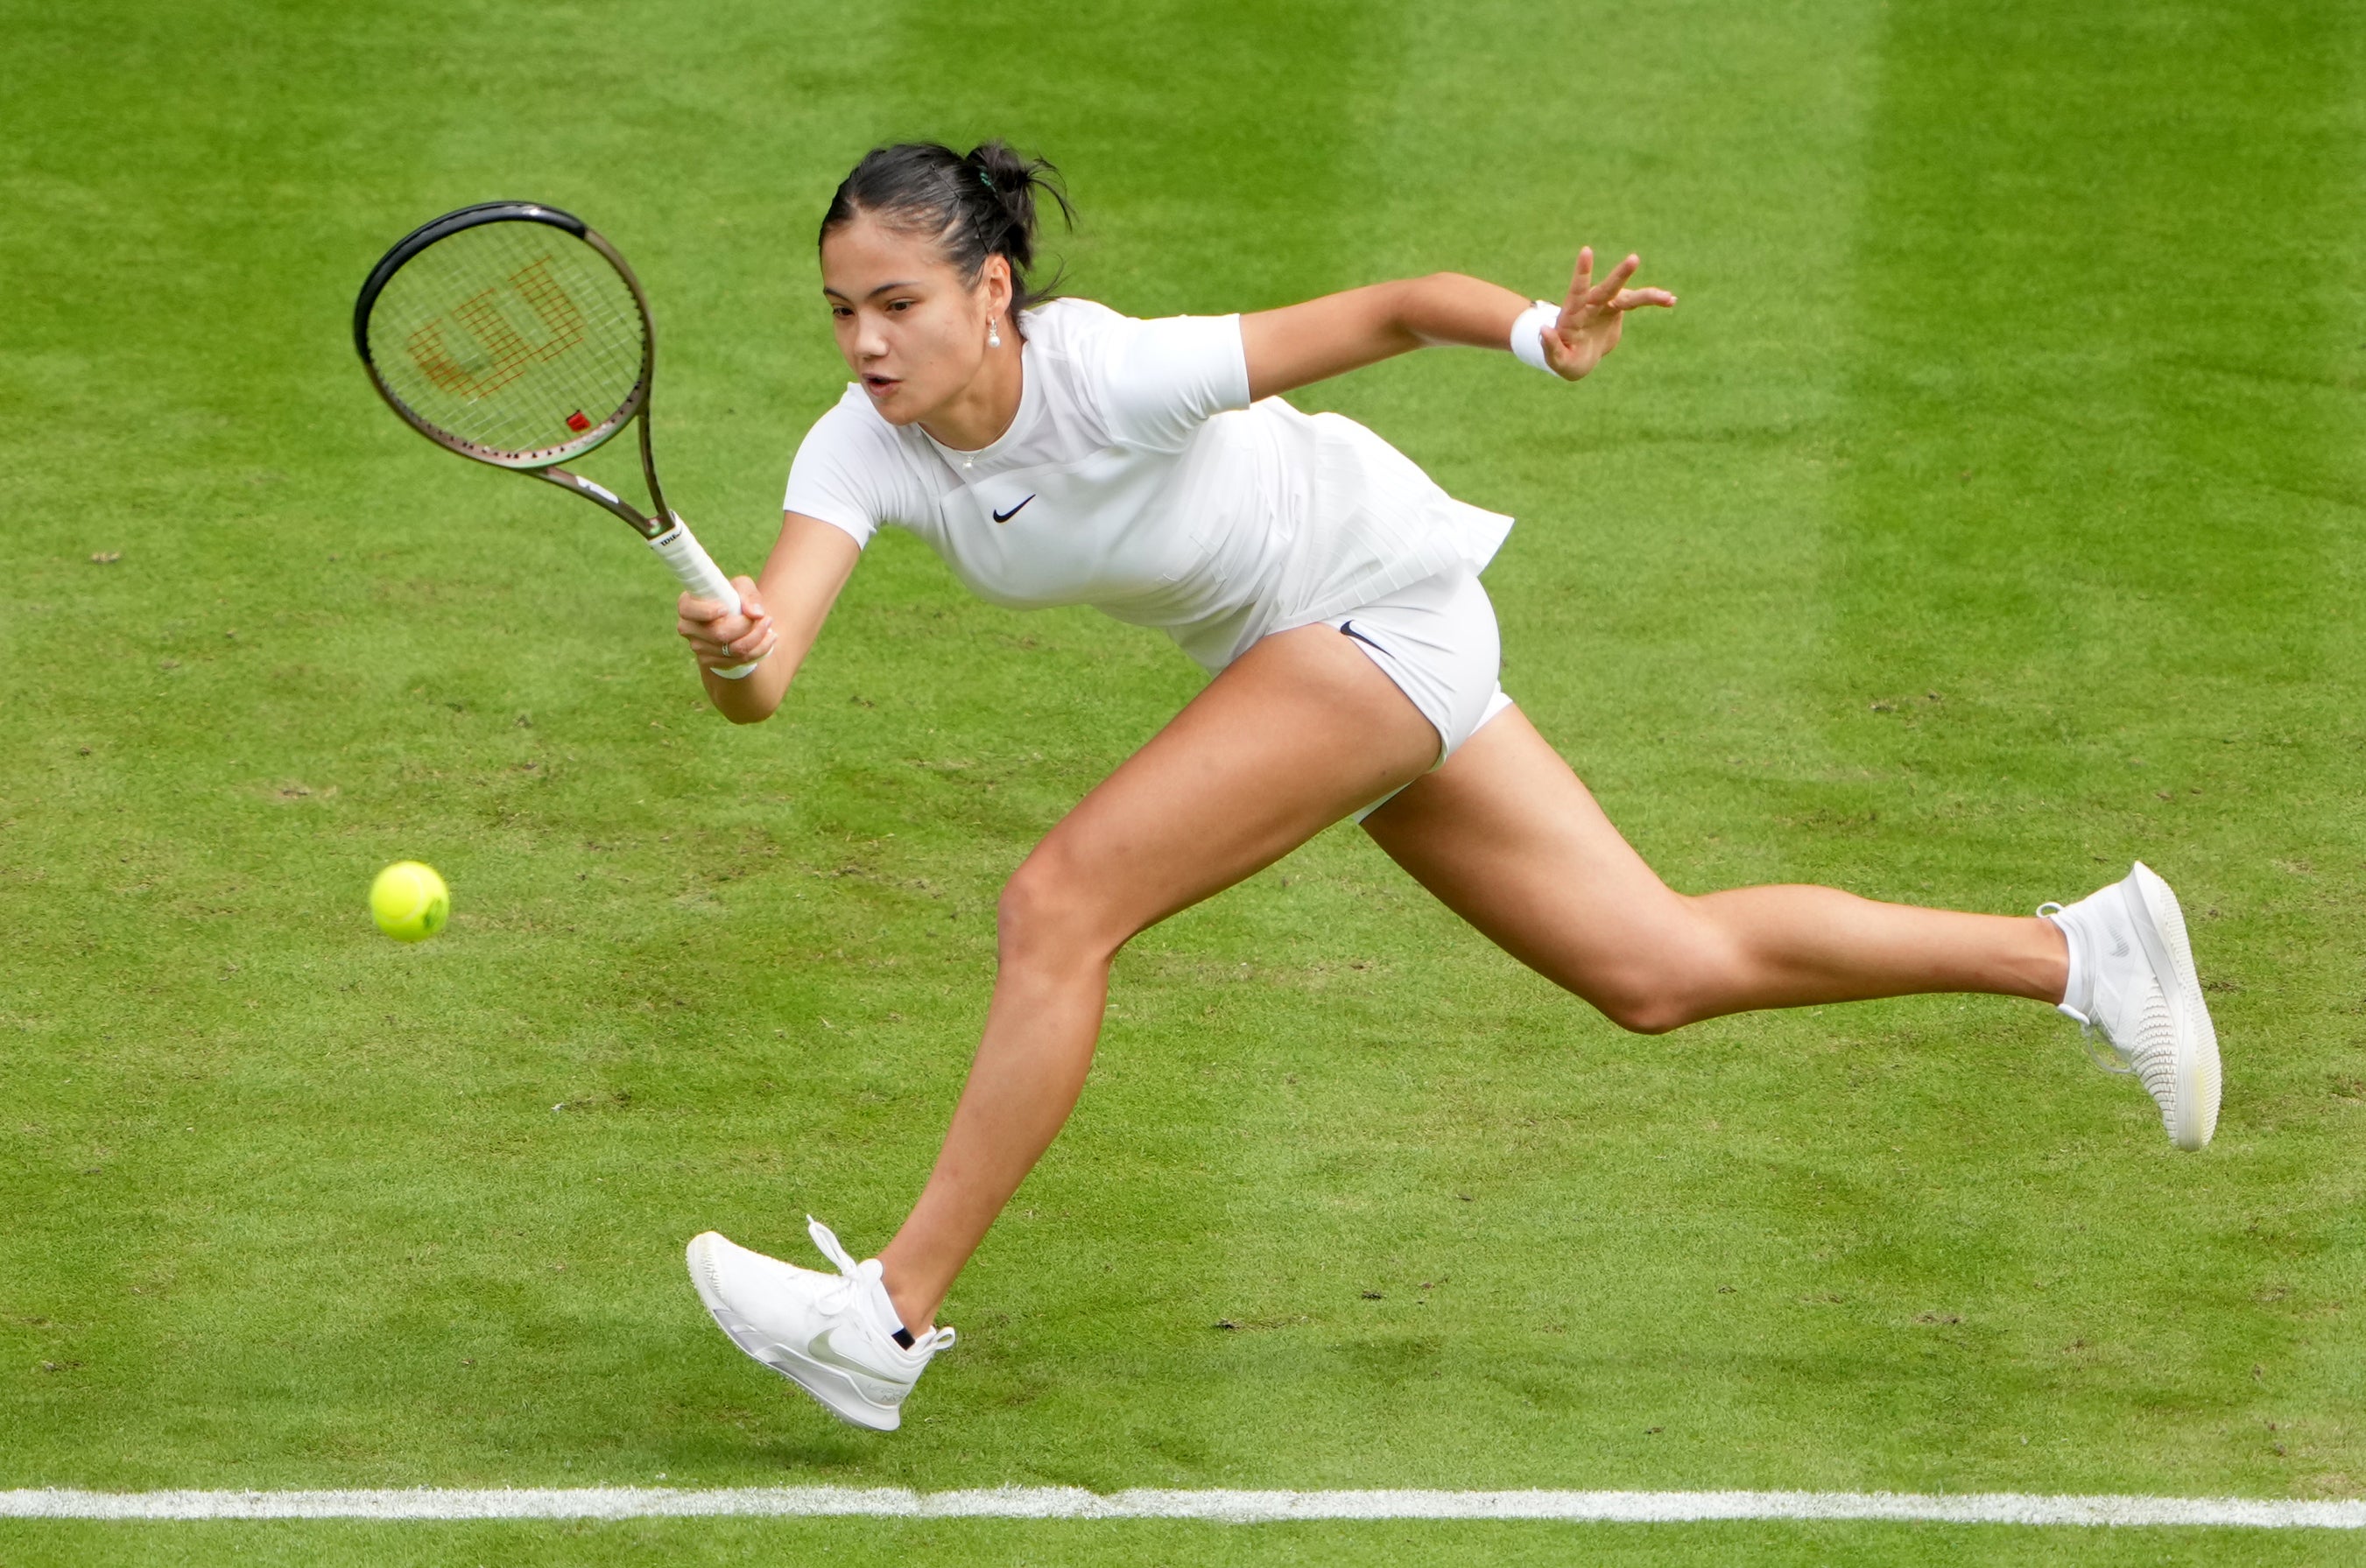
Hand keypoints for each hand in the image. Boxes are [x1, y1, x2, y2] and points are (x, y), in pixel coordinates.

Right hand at [677, 575, 777, 672]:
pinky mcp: (710, 661)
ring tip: (769, 624)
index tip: (725, 609)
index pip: (689, 610)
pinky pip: (739, 660)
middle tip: (764, 617)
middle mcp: (688, 627)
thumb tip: (756, 613)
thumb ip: (749, 595)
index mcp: (687, 605)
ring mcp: (697, 647)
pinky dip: (759, 649)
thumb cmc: (734, 598)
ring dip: (758, 637)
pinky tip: (768, 638)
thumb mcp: (742, 587)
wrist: (735, 621)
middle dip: (747, 626)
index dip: (707, 611)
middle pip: (719, 633)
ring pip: (733, 649)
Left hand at [1542, 247, 1675, 380]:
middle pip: (1606, 289)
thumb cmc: (1566, 359)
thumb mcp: (1558, 360)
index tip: (1587, 251)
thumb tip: (1544, 329)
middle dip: (1620, 276)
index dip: (1582, 273)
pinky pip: (1638, 302)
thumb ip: (1551, 347)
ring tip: (1667, 297)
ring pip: (1628, 296)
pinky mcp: (1618, 308)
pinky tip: (1670, 300)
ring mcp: (1605, 304)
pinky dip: (1653, 301)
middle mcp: (1590, 304)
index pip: (1577, 291)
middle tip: (1634, 259)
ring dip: (1647, 295)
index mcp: (1573, 315)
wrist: (1580, 355)